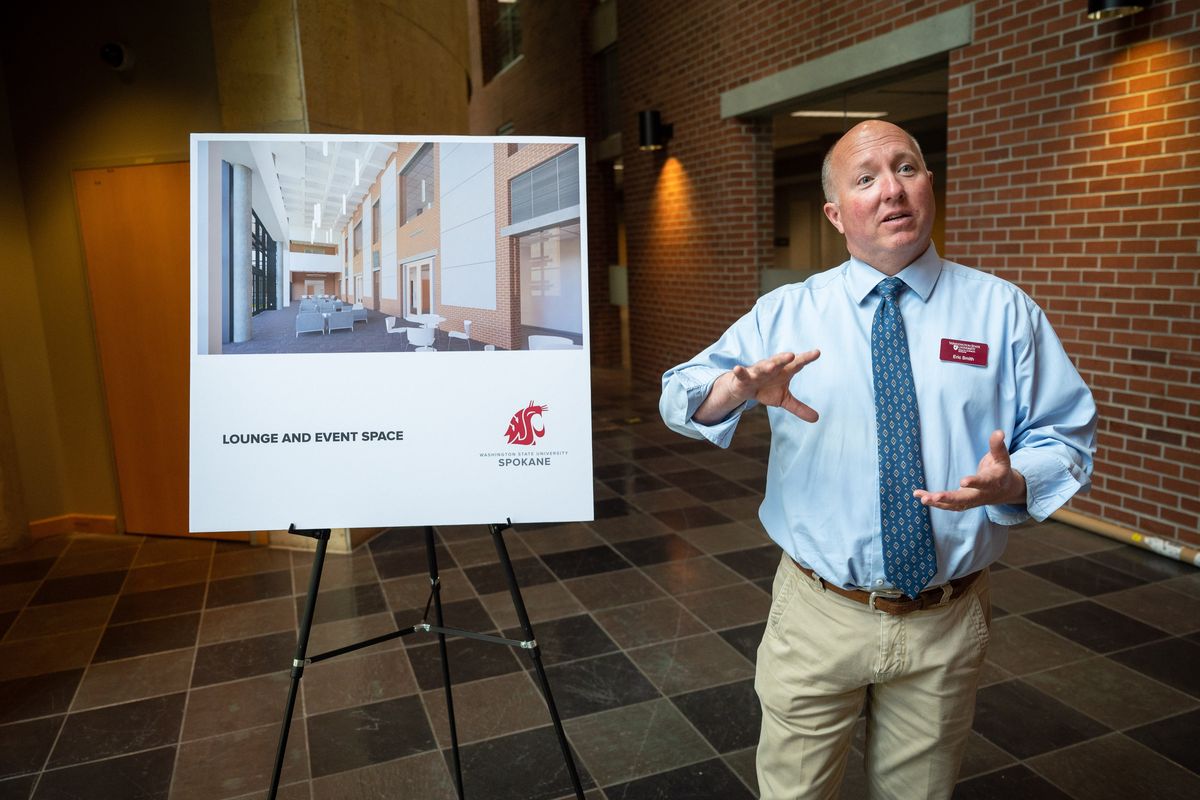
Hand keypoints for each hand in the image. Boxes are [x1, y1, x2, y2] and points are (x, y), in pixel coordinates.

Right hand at [694, 350, 820, 423]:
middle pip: (779, 361)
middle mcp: (772, 368)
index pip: (797, 363)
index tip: (817, 353)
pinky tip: (737, 368)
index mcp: (784, 371)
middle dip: (785, 358)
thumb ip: (799, 407)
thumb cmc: (767, 389)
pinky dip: (740, 371)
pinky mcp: (744, 378)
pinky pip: (742, 374)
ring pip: (762, 367)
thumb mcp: (784, 399)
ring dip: (767, 366)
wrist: (746, 389)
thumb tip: (817, 419)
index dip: (806, 358)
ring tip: (772, 366)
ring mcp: (757, 372)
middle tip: (792, 355)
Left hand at [913, 430, 1025, 511]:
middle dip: (950, 498)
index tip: (963, 481)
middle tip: (935, 496)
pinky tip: (920, 496)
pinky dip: (934, 502)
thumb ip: (997, 445)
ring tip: (923, 498)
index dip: (974, 482)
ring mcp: (971, 501)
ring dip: (938, 503)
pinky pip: (947, 505)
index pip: (983, 483)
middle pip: (965, 499)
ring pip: (954, 505)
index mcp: (992, 482)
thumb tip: (999, 432)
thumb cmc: (1000, 470)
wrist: (1004, 490)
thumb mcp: (1001, 457)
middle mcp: (981, 495)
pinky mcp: (962, 504)